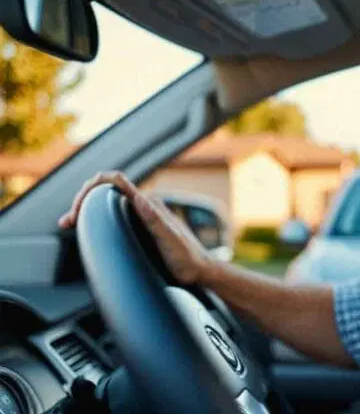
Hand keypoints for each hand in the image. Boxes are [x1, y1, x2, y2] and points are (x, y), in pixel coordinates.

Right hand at [58, 171, 213, 284]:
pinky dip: (96, 220)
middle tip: (67, 220)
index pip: (116, 182)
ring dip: (86, 210)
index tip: (79, 204)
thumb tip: (141, 199)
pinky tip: (86, 229)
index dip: (93, 186)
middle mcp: (144, 207)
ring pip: (107, 204)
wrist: (200, 270)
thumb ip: (157, 220)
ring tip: (69, 223)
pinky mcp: (140, 228)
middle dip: (82, 200)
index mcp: (149, 205)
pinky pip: (113, 217)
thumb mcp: (172, 241)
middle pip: (106, 191)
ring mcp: (141, 217)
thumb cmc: (188, 258)